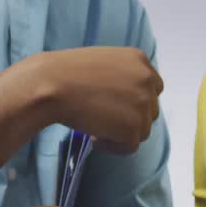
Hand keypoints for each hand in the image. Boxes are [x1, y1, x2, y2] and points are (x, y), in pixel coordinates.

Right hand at [32, 46, 163, 153]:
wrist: (52, 84)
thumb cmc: (67, 73)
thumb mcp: (103, 63)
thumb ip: (122, 76)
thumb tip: (128, 100)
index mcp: (139, 60)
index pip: (153, 88)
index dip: (134, 101)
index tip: (115, 107)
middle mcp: (147, 80)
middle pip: (150, 110)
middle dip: (129, 118)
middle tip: (102, 118)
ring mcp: (143, 103)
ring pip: (142, 130)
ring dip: (121, 133)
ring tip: (95, 126)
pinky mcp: (134, 126)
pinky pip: (131, 146)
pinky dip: (114, 146)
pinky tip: (95, 137)